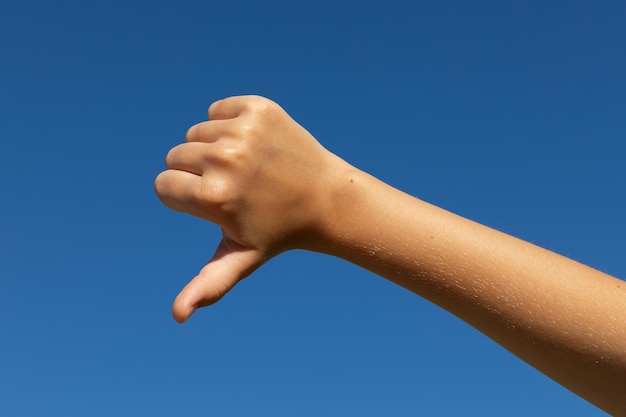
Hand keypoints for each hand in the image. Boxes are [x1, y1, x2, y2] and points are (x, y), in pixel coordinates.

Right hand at [155, 96, 346, 321]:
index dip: (186, 198)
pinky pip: (217, 109)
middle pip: (176, 156)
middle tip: (236, 187)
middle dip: (196, 173)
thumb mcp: (242, 258)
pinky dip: (228, 122)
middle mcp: (225, 159)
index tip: (217, 204)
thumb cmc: (279, 231)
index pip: (164, 186)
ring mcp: (243, 130)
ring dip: (212, 148)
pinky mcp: (258, 108)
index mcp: (214, 197)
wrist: (326, 197)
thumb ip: (208, 284)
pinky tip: (254, 144)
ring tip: (247, 167)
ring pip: (196, 133)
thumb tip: (178, 316)